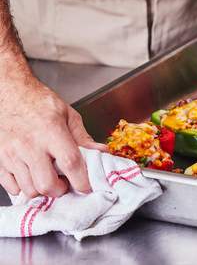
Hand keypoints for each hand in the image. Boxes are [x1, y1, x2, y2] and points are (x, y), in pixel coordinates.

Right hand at [0, 76, 106, 197]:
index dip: (81, 180)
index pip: (70, 162)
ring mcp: (11, 154)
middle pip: (47, 184)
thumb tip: (101, 152)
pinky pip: (11, 188)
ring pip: (29, 190)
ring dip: (43, 190)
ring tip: (49, 177)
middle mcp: (30, 145)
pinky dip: (24, 187)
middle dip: (60, 190)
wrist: (9, 93)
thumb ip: (83, 137)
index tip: (87, 187)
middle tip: (65, 183)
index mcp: (51, 131)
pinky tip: (32, 176)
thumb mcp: (67, 115)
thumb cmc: (39, 102)